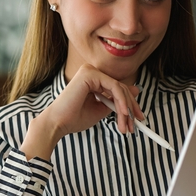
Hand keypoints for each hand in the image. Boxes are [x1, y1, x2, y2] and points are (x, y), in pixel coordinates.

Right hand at [20, 64, 144, 160]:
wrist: (58, 124)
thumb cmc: (74, 118)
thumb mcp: (101, 110)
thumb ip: (115, 101)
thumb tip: (135, 91)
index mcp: (92, 79)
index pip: (117, 88)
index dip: (130, 104)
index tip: (137, 119)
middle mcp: (91, 72)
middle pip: (120, 87)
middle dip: (131, 107)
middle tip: (136, 123)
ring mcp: (90, 71)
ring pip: (119, 88)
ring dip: (126, 108)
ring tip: (127, 124)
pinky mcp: (89, 74)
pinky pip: (113, 87)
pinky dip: (121, 101)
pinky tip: (123, 114)